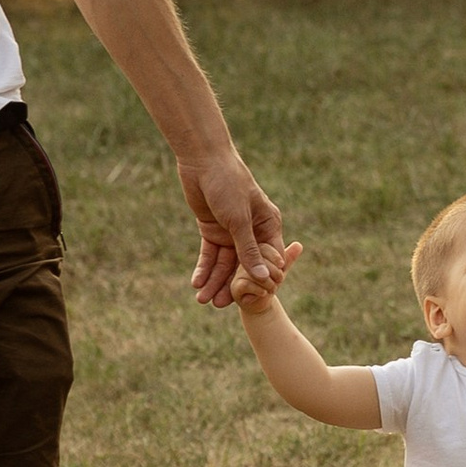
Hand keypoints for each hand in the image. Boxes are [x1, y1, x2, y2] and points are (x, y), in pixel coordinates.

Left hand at [179, 148, 287, 308]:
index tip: (250, 299)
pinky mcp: (213, 230)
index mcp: (268, 226)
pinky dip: (204, 268)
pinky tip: (196, 282)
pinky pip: (210, 255)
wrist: (203, 161)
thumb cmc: (229, 185)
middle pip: (244, 265)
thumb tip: (261, 277)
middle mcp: (252, 232)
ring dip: (214, 281)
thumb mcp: (239, 220)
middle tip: (220, 305)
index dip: (261, 280)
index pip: (269, 260)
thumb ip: (248, 249)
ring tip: (203, 299)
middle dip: (232, 285)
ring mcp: (231, 232)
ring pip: (225, 263)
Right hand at [229, 238, 303, 317]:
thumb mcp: (280, 269)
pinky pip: (248, 284)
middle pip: (259, 260)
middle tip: (279, 281)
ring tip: (271, 289)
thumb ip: (288, 257)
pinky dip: (260, 290)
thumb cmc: (269, 283)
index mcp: (253, 252)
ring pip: (255, 273)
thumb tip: (299, 245)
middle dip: (275, 272)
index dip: (276, 257)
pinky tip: (264, 293)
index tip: (282, 265)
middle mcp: (243, 260)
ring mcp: (237, 273)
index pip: (264, 247)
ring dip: (269, 283)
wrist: (260, 304)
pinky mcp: (235, 286)